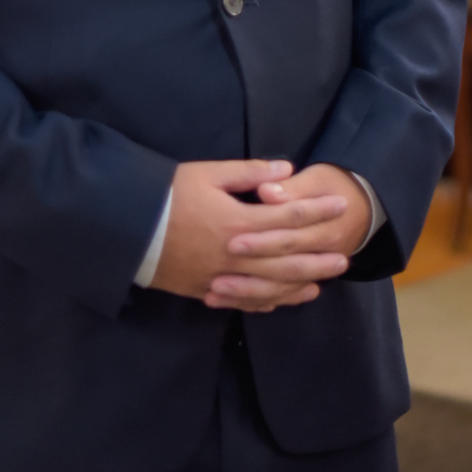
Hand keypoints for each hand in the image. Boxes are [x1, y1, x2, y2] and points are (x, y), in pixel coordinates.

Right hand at [150, 158, 351, 311]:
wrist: (127, 229)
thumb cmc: (168, 194)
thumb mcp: (208, 173)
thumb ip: (249, 173)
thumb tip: (286, 169)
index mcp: (238, 222)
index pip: (287, 219)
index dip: (316, 212)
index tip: (340, 206)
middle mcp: (235, 256)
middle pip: (285, 260)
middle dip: (316, 257)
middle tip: (344, 257)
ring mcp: (220, 278)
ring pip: (268, 287)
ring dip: (297, 285)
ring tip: (320, 284)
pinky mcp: (205, 290)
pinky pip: (242, 301)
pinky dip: (265, 302)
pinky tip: (280, 301)